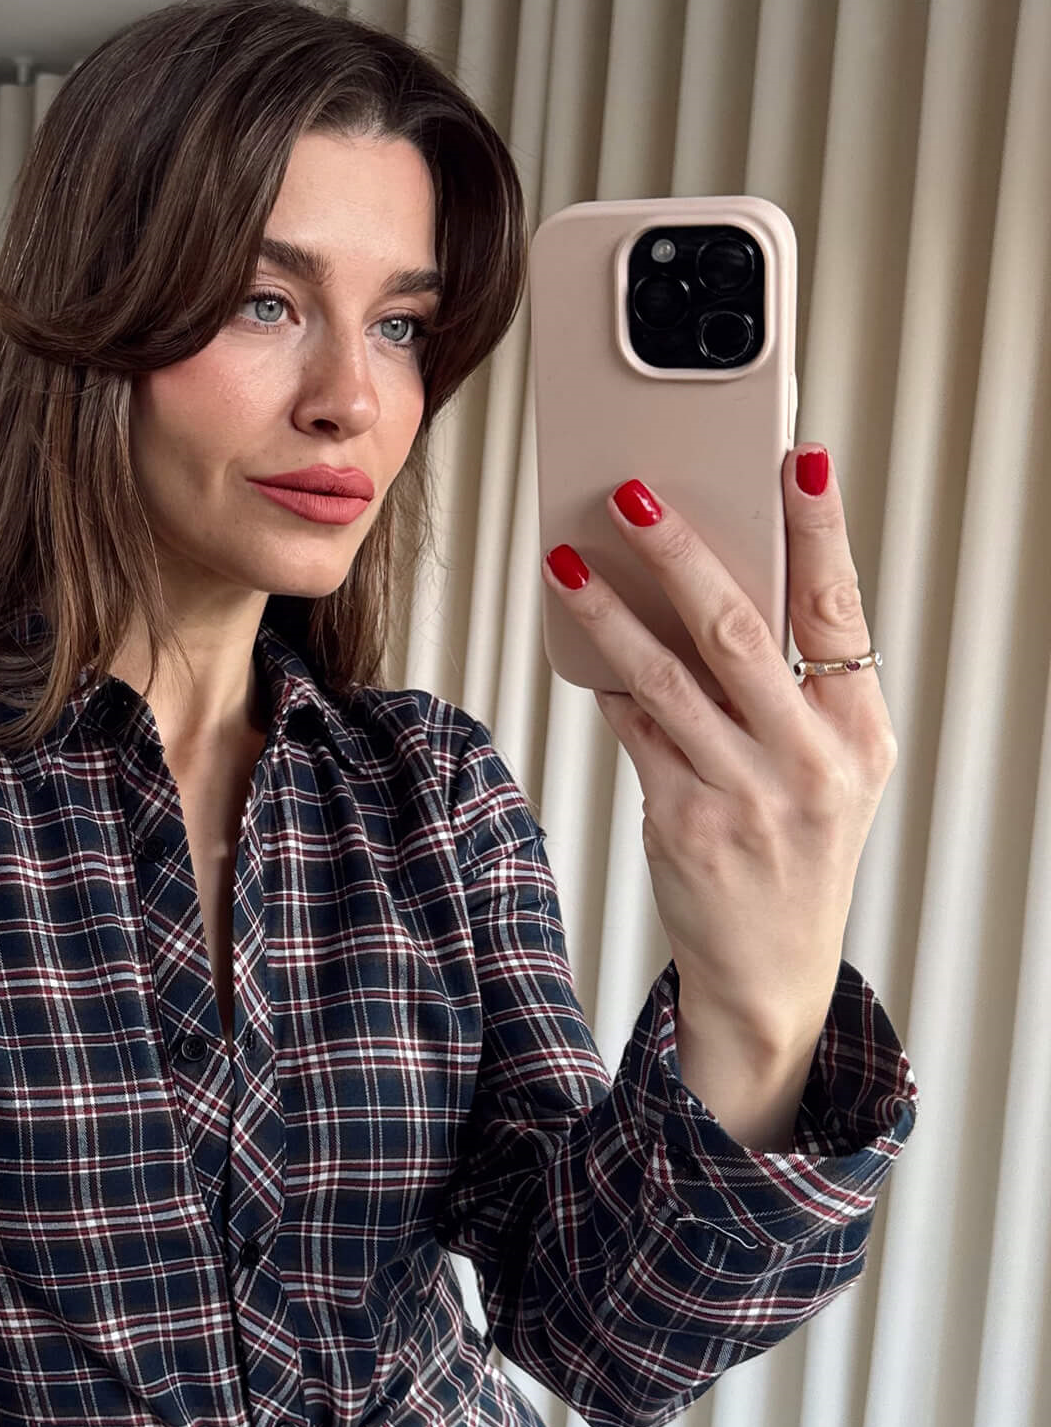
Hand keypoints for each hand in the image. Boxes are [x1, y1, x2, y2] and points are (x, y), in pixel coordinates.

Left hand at [543, 444, 898, 1055]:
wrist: (770, 968)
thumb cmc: (794, 843)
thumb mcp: (826, 766)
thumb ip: (789, 687)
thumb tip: (715, 579)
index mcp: (859, 731)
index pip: (839, 610)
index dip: (820, 529)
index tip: (799, 458)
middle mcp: (810, 761)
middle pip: (739, 632)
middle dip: (681, 553)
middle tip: (636, 493)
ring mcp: (746, 794)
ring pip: (665, 679)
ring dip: (610, 613)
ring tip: (568, 562)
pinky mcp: (685, 822)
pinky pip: (634, 732)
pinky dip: (606, 684)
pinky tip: (580, 644)